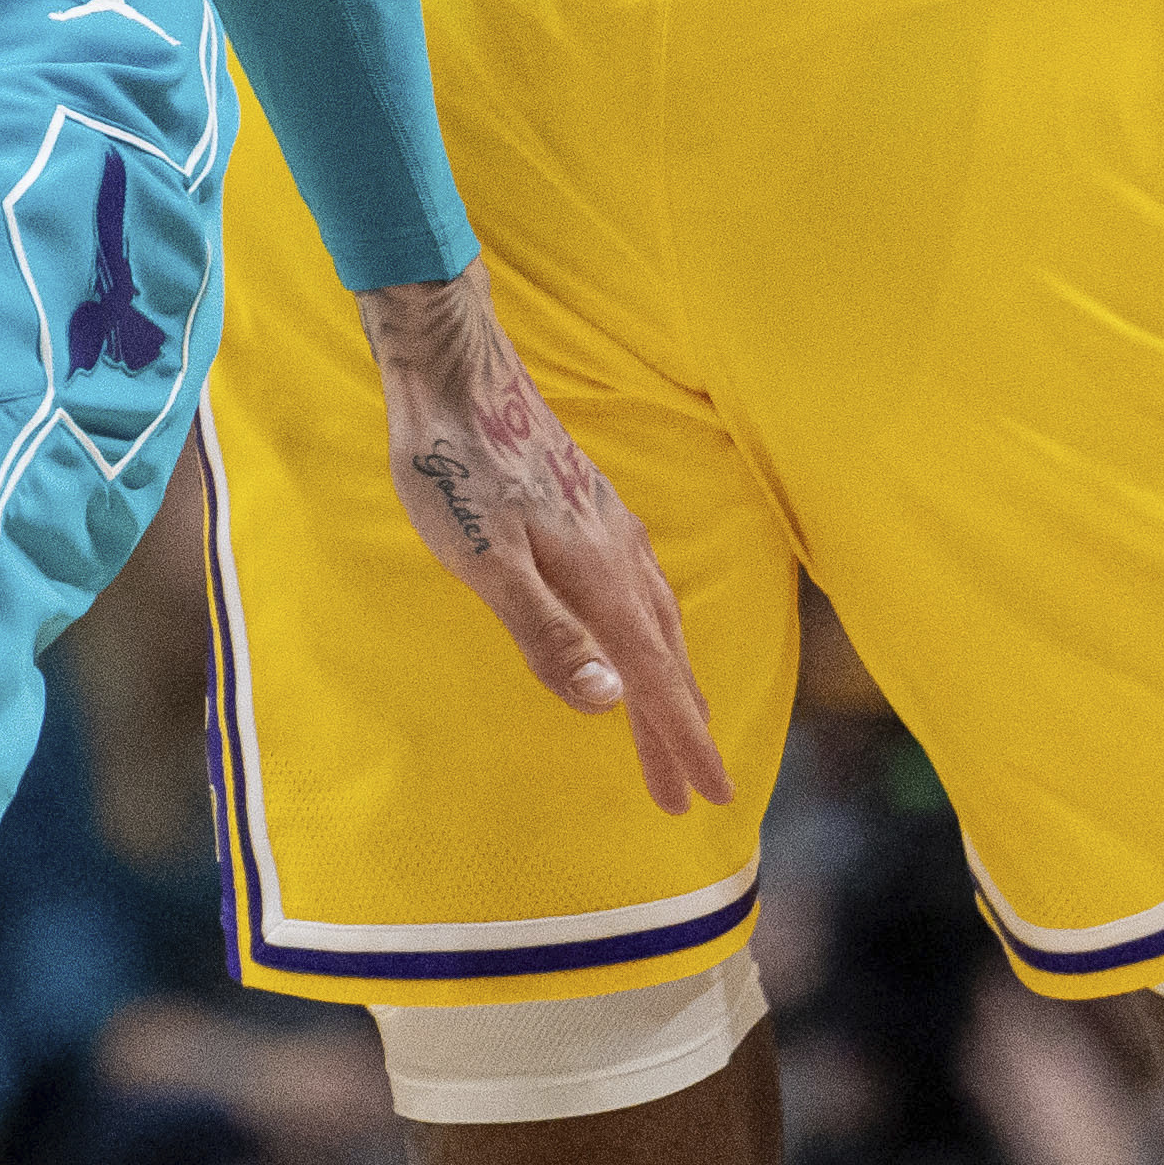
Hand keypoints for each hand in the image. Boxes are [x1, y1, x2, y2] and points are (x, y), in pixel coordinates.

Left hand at [356, 261, 729, 813]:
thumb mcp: (484, 560)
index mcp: (598, 577)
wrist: (452, 369)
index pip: (651, 679)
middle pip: (663, 658)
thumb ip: (546, 633)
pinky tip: (643, 629)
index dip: (680, 740)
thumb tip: (610, 703)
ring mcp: (608, 526)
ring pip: (656, 621)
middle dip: (680, 727)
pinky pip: (643, 589)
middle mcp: (619, 554)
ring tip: (681, 723)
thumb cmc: (453, 467)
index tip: (710, 795)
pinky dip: (654, 632)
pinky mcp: (590, 506)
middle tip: (697, 792)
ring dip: (671, 681)